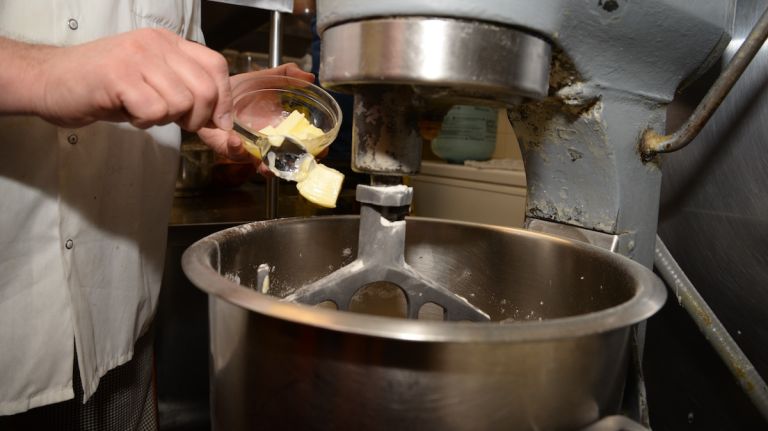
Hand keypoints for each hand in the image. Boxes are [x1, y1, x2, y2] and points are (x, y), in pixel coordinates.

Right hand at [33, 28, 231, 130]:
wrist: (51, 81)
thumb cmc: (104, 88)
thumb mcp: (155, 88)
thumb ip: (190, 102)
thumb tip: (226, 133)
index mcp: (168, 42)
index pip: (216, 66)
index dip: (223, 100)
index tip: (216, 124)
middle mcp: (156, 44)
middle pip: (205, 89)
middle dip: (197, 118)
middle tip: (174, 122)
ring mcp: (138, 57)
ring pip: (181, 103)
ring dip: (164, 119)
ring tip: (140, 110)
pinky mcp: (119, 76)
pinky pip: (155, 111)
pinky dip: (144, 121)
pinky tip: (127, 112)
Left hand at [196, 63, 314, 173]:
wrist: (213, 87)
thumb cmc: (242, 88)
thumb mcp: (267, 77)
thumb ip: (288, 74)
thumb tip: (310, 76)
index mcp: (281, 129)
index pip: (302, 145)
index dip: (314, 152)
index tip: (322, 151)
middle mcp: (266, 142)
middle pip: (284, 162)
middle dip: (291, 167)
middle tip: (296, 164)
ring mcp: (248, 147)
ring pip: (259, 164)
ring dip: (264, 166)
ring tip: (265, 164)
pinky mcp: (227, 146)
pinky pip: (232, 152)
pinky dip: (235, 149)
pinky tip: (235, 140)